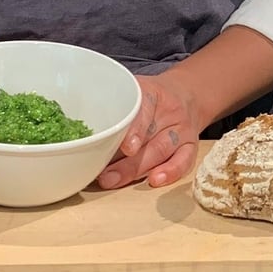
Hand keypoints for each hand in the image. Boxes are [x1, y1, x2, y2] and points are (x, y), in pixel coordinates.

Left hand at [96, 73, 200, 190]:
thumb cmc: (150, 98)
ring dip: (137, 170)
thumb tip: (81, 134)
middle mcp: (170, 111)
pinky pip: (184, 160)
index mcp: (152, 93)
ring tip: (115, 181)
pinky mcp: (191, 145)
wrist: (186, 92)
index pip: (144, 110)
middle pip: (149, 138)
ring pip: (161, 151)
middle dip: (126, 161)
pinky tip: (155, 181)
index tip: (125, 147)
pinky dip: (171, 172)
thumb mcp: (132, 90)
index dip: (134, 130)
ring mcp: (182, 129)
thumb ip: (111, 105)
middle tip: (105, 176)